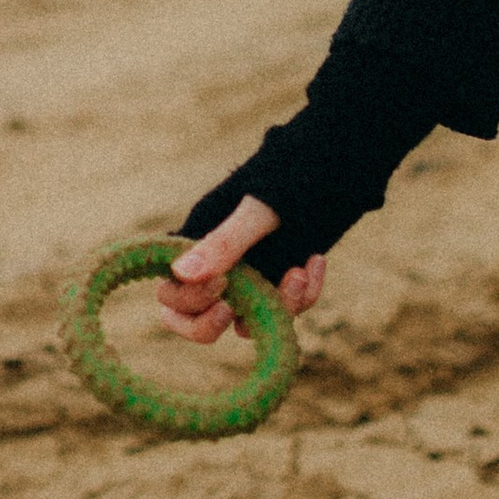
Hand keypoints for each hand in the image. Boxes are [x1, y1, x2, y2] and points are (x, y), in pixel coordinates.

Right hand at [161, 197, 327, 343]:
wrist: (326, 173)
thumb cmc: (283, 182)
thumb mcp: (255, 213)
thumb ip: (222, 242)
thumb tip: (182, 272)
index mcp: (197, 248)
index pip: (172, 295)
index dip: (191, 299)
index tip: (221, 283)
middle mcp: (217, 272)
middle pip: (194, 321)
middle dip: (210, 325)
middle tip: (229, 311)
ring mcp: (248, 285)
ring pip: (245, 324)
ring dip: (274, 306)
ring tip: (300, 273)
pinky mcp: (278, 289)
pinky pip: (283, 312)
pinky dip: (304, 295)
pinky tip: (315, 261)